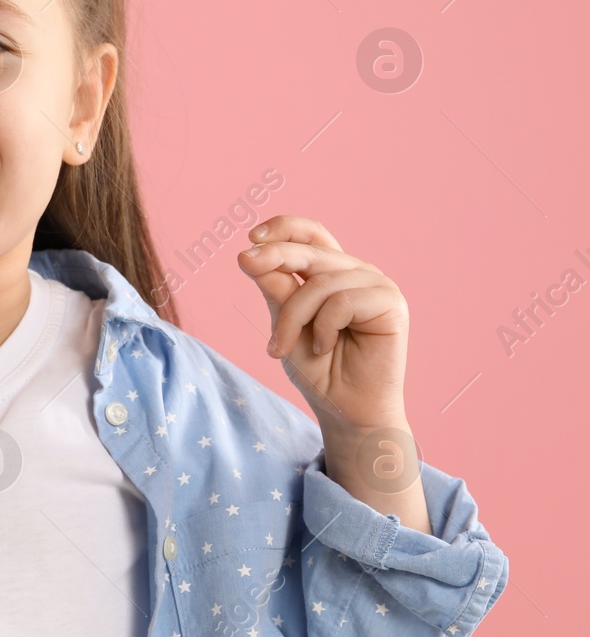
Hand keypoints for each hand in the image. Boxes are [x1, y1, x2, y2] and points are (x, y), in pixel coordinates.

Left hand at [237, 215, 429, 531]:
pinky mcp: (391, 303)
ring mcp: (376, 285)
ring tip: (283, 348)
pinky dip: (323, 327)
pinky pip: (342, 301)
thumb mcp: (284, 323)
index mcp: (331, 273)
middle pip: (309, 251)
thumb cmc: (317, 369)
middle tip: (245, 265)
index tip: (251, 236)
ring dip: (293, 317)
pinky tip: (324, 348)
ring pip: (320, 282)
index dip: (283, 227)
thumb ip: (275, 288)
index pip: (310, 235)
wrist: (344, 410)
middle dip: (273, 257)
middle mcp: (355, 273)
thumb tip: (249, 254)